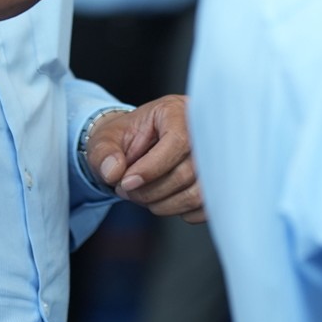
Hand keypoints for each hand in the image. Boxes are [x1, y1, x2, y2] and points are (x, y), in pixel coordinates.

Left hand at [83, 95, 204, 221]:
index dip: (152, 167)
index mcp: (177, 111)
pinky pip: (206, 207)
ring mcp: (215, 157)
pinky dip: (180, 211)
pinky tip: (164, 200)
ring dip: (165, 204)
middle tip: (127, 191)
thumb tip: (113, 171)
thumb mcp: (104, 139)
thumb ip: (104, 152)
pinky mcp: (217, 181)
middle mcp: (203, 131)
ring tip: (143, 197)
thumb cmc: (124, 140)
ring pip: (199, 193)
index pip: (178, 140)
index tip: (127, 183)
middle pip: (188, 171)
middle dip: (152, 190)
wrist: (134, 148)